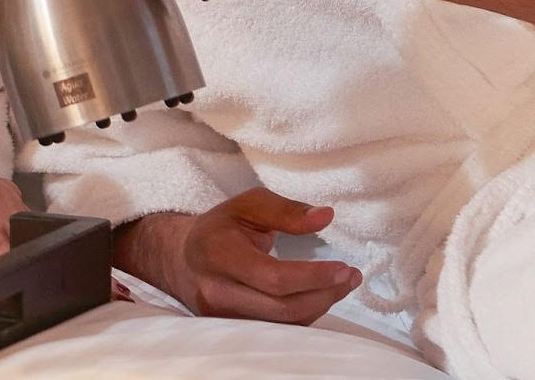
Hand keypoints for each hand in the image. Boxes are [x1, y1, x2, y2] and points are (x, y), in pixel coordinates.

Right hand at [170, 188, 360, 322]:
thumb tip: (326, 217)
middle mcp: (217, 292)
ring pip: (282, 324)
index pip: (273, 278)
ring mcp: (223, 317)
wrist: (183, 258)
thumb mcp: (249, 205)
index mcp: (219, 254)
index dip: (313, 277)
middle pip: (282, 308)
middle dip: (324, 295)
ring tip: (343, 285)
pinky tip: (320, 296)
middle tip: (351, 277)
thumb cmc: (221, 227)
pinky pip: (276, 329)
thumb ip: (287, 211)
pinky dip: (303, 314)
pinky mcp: (232, 330)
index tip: (344, 268)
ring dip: (319, 306)